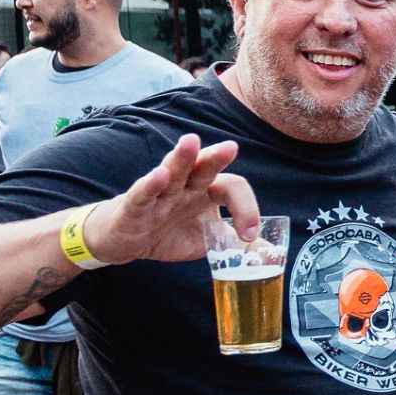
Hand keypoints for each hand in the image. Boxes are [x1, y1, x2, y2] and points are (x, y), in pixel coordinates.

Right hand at [79, 134, 259, 264]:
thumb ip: (237, 244)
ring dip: (182, 157)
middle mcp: (185, 187)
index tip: (249, 234)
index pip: (231, 188)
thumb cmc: (167, 232)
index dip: (246, 208)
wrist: (124, 241)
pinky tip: (158, 176)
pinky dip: (149, 184)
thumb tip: (271, 253)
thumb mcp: (207, 241)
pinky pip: (142, 193)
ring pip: (172, 171)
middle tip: (230, 148)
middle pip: (203, 168)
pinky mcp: (134, 206)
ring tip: (191, 142)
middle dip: (216, 158)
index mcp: (205, 192)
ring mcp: (160, 194)